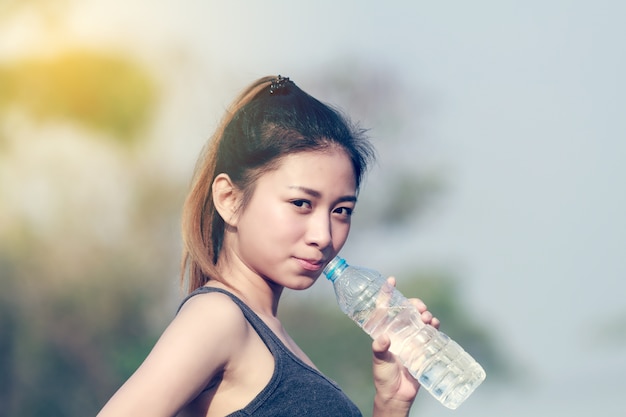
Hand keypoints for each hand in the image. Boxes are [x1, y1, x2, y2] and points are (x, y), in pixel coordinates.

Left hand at [371, 277, 439, 415]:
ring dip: (426, 315)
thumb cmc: (384, 376)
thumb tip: (383, 338)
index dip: (388, 292)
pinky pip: (431, 333)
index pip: (385, 307)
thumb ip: (379, 350)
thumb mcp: (379, 361)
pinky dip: (434, 326)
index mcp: (385, 330)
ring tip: (427, 318)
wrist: (397, 395)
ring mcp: (412, 338)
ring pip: (421, 320)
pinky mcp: (423, 348)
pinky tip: (435, 324)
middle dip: (415, 304)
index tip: (392, 280)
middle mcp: (399, 331)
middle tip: (420, 307)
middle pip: (407, 310)